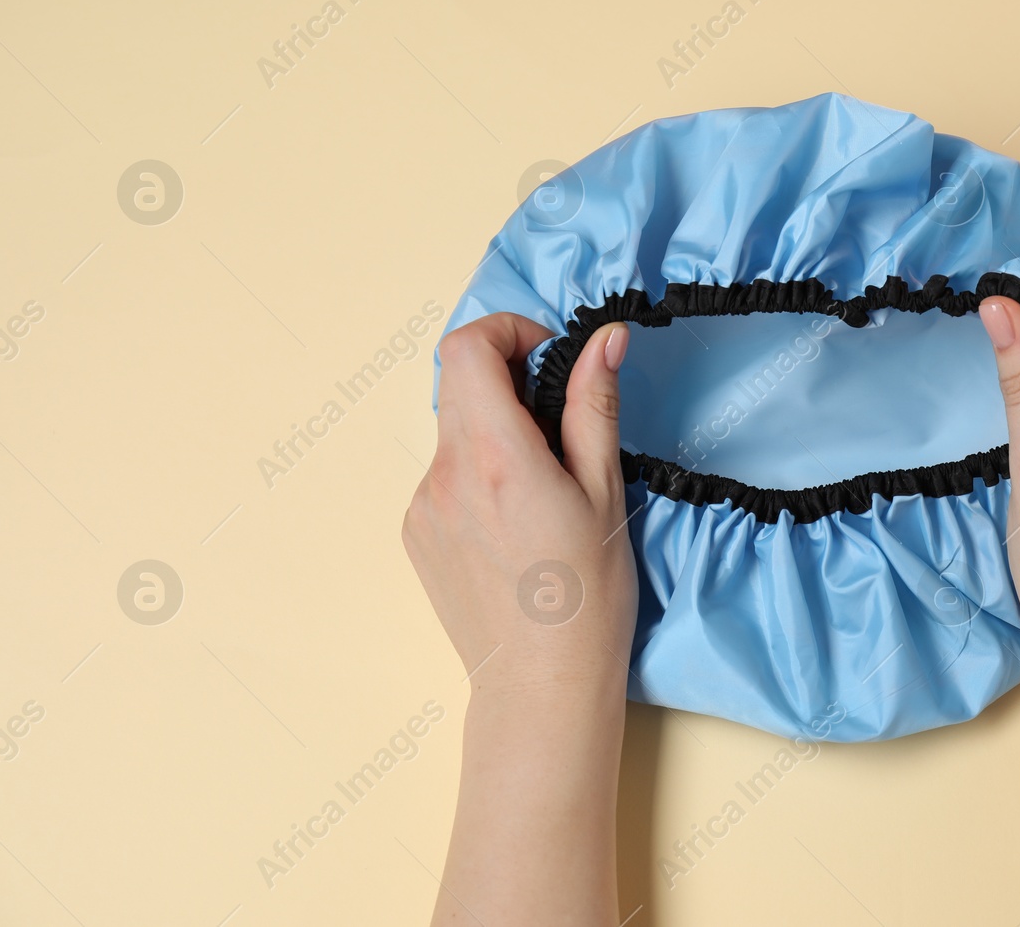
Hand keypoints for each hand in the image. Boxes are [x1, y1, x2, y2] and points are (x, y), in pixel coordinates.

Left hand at [403, 314, 637, 692]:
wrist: (541, 687)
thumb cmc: (587, 597)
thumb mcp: (604, 492)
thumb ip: (594, 405)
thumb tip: (603, 339)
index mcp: (495, 457)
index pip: (467, 346)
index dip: (509, 332)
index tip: (549, 359)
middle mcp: (444, 475)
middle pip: (460, 383)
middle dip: (510, 381)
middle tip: (560, 424)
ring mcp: (422, 506)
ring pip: (456, 432)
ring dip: (497, 431)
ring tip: (545, 489)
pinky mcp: (415, 533)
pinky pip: (445, 475)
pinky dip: (480, 472)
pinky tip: (517, 524)